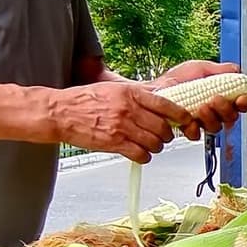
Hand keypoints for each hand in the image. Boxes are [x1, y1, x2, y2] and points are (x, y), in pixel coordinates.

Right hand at [47, 81, 188, 163]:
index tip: (186, 121)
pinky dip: (144, 157)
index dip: (182, 116)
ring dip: (155, 147)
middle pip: (164, 128)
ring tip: (148, 145)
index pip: (167, 105)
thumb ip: (137, 94)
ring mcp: (122, 127)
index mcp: (131, 93)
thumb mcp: (114, 89)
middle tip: (161, 136)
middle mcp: (129, 109)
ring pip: (155, 143)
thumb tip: (161, 97)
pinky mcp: (114, 143)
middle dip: (166, 135)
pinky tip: (138, 153)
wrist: (60, 113)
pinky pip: (141, 155)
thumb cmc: (85, 100)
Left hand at [151, 60, 246, 139]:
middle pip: (231, 117)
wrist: (155, 90)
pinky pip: (197, 135)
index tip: (241, 99)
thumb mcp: (199, 68)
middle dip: (225, 109)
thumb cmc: (175, 79)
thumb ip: (219, 70)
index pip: (239, 103)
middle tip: (216, 99)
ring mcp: (201, 122)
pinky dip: (194, 128)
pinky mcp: (188, 130)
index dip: (243, 103)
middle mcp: (214, 111)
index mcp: (221, 96)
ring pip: (216, 127)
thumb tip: (236, 70)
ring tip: (201, 107)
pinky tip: (190, 120)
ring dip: (211, 117)